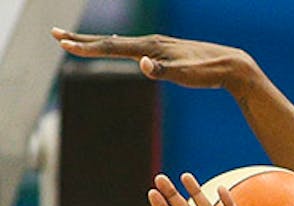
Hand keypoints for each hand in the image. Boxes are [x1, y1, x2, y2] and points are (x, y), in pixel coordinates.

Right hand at [51, 29, 255, 90]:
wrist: (231, 65)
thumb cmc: (209, 72)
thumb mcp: (187, 75)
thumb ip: (163, 71)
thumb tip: (142, 64)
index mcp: (151, 47)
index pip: (111, 47)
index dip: (86, 47)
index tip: (62, 44)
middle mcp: (151, 42)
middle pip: (110, 41)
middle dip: (81, 40)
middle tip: (55, 34)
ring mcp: (159, 45)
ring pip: (120, 43)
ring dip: (96, 42)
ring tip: (77, 42)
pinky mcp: (166, 50)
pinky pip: (133, 47)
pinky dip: (117, 46)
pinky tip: (118, 48)